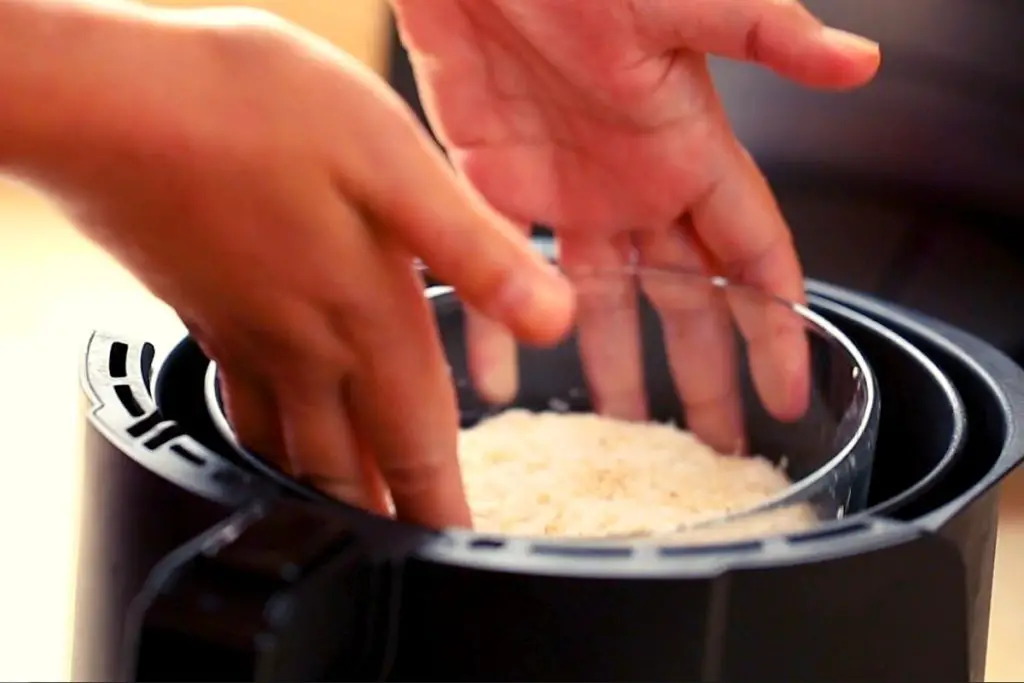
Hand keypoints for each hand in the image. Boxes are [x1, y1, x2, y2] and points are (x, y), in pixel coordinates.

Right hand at [13, 4, 573, 527]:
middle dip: (384, 518)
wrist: (114, 104)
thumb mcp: (396, 164)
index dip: (441, 507)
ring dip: (326, 496)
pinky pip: (241, 407)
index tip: (456, 549)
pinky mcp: (201, 309)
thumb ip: (476, 251)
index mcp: (367, 317)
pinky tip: (267, 438)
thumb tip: (554, 318)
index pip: (417, 443)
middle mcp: (304, 345)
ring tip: (349, 525)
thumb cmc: (251, 115)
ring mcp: (245, 334)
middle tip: (405, 556)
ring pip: (291, 449)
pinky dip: (266, 444)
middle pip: (348, 465)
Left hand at [393, 0, 880, 451]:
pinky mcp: (497, 186)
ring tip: (621, 428)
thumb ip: (766, 37)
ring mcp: (568, 194)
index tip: (787, 392)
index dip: (776, 328)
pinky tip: (503, 378)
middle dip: (704, 373)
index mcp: (689, 154)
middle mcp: (635, 187)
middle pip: (685, 301)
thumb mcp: (682, 6)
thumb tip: (860, 62)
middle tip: (714, 442)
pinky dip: (501, 325)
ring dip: (612, 366)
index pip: (753, 259)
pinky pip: (503, 272)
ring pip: (600, 302)